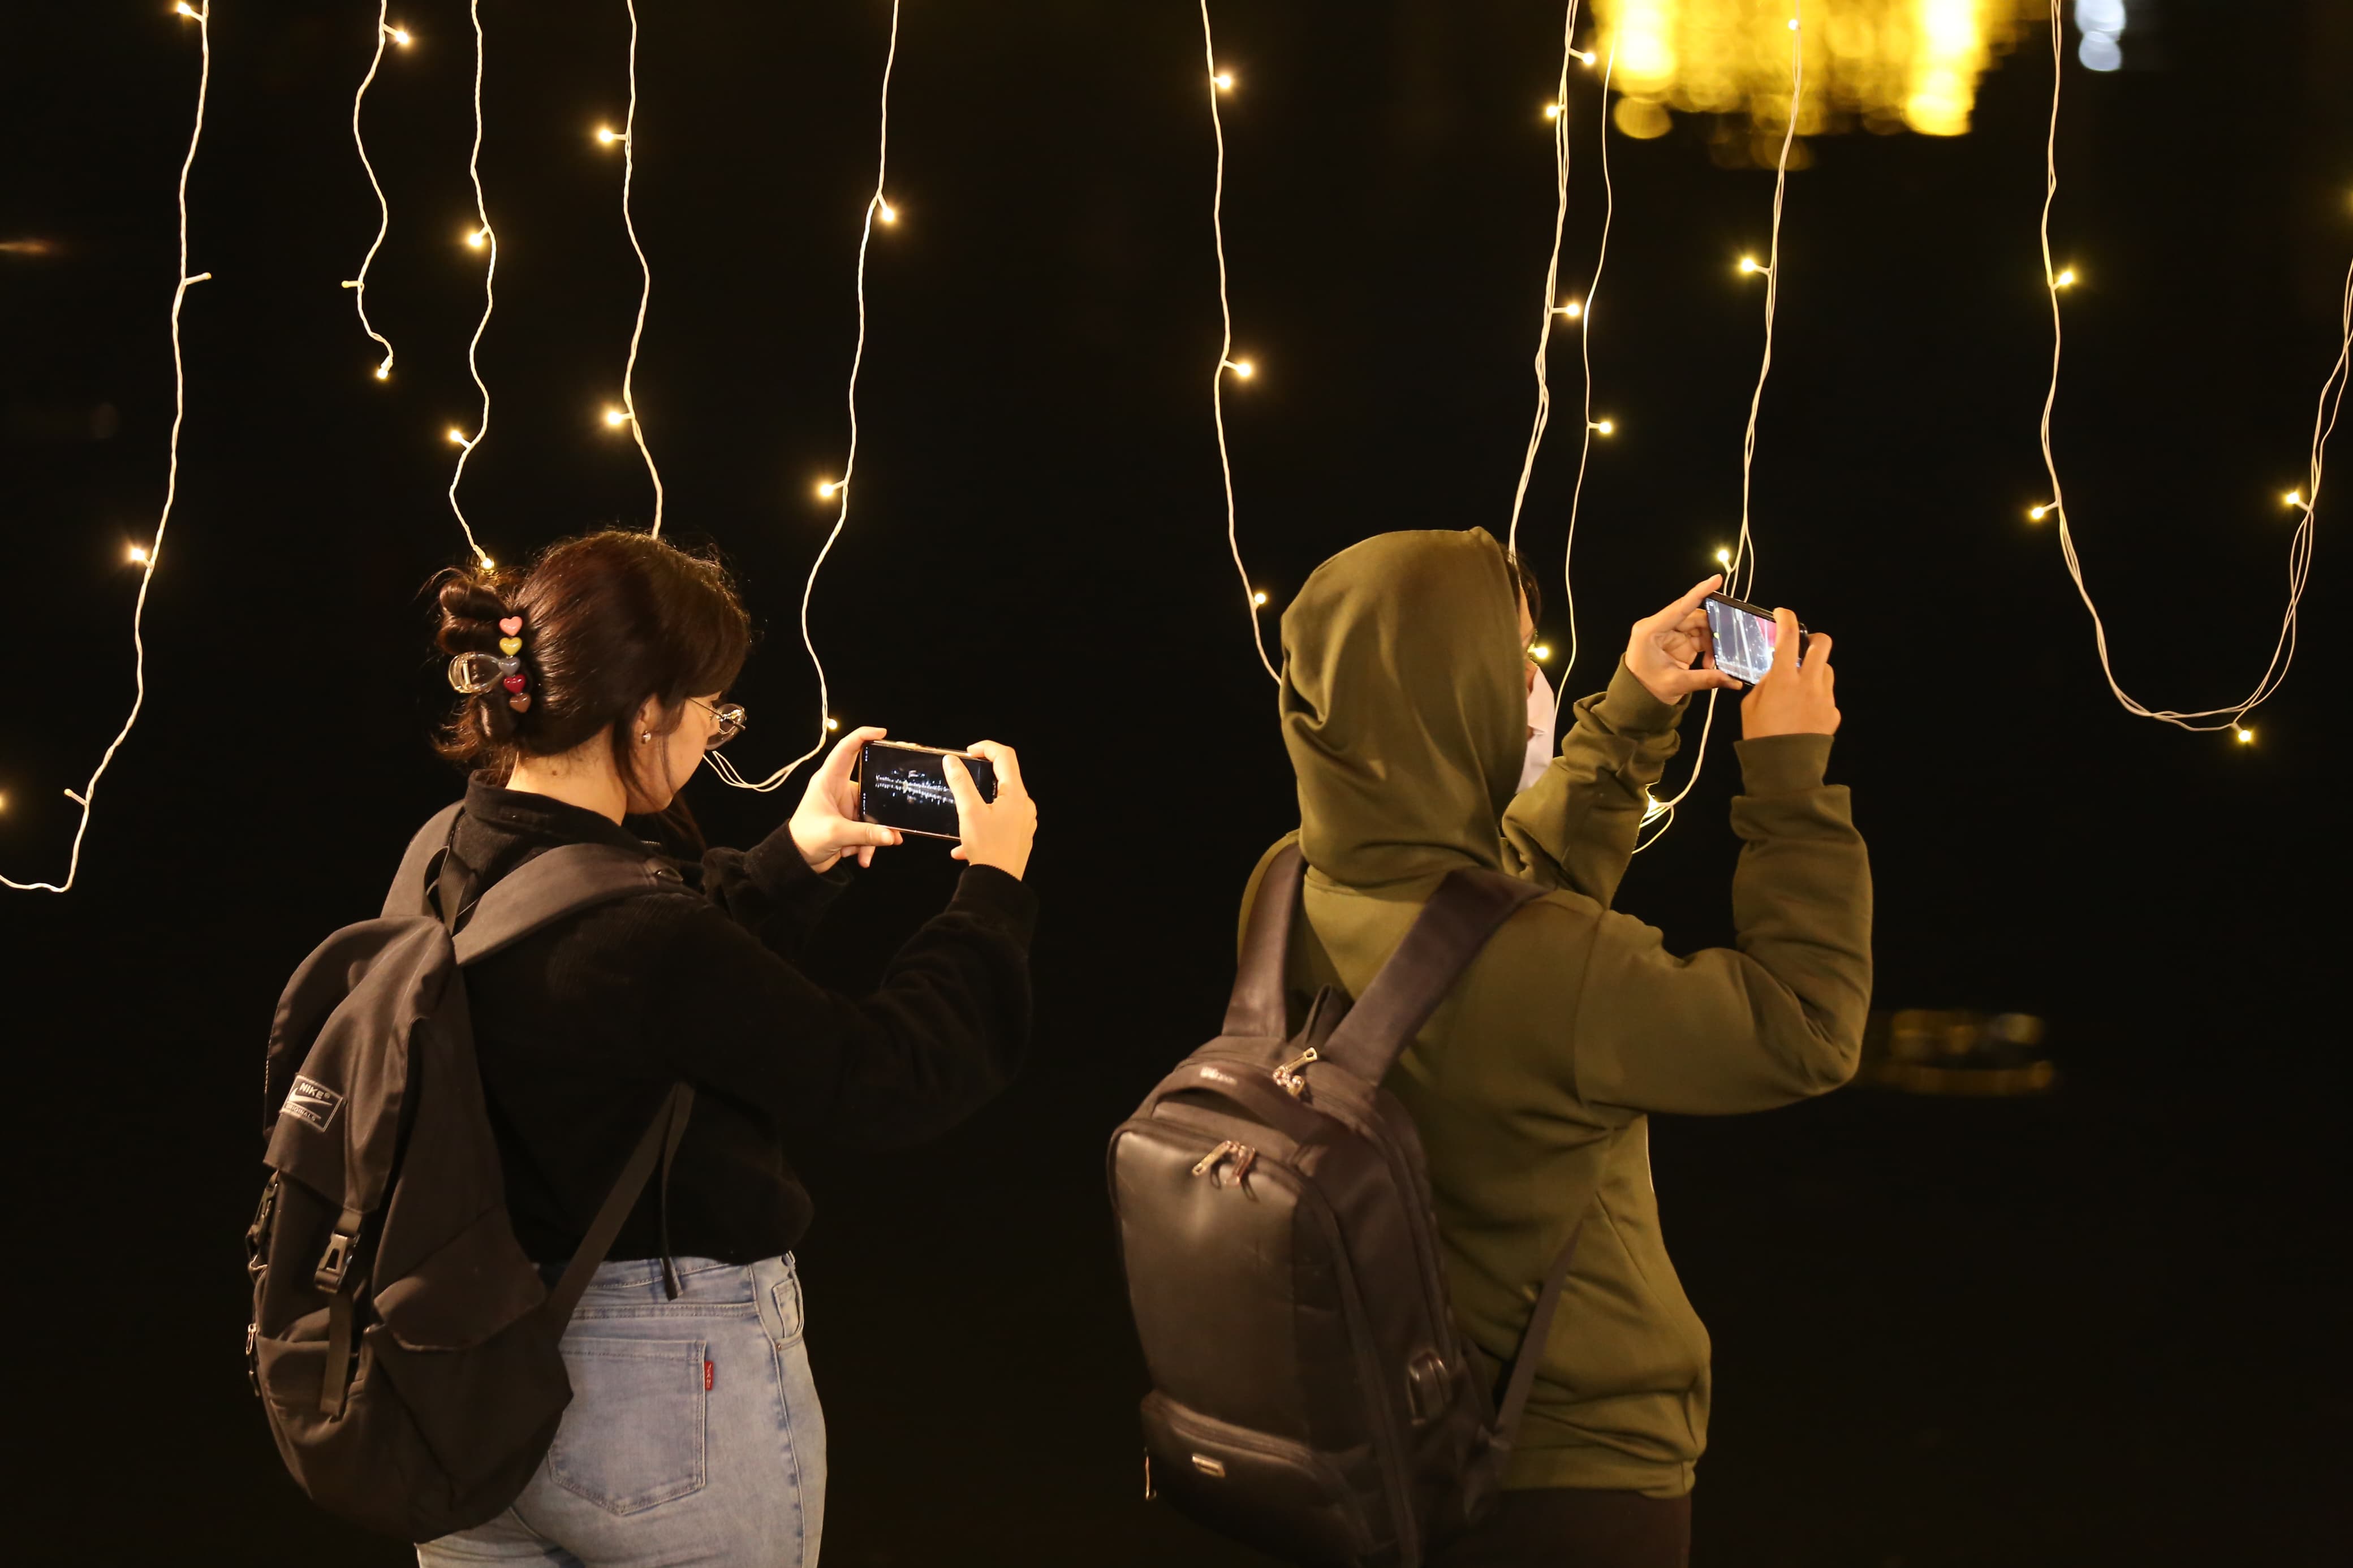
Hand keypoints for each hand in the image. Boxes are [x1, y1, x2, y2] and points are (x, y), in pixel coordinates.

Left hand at [788, 726, 902, 871]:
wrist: (795, 861)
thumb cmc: (806, 839)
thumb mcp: (836, 834)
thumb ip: (865, 834)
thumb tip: (892, 835)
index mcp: (829, 780)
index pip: (846, 750)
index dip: (863, 737)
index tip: (883, 733)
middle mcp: (840, 789)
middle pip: (870, 784)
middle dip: (885, 798)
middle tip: (906, 791)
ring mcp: (847, 806)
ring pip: (873, 813)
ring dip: (874, 833)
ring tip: (872, 850)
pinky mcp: (852, 822)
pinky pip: (869, 829)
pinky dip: (868, 845)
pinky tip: (863, 859)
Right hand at [945, 740, 1037, 880]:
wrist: (998, 885)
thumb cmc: (986, 846)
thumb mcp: (969, 811)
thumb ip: (960, 783)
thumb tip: (951, 760)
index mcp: (1016, 794)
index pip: (1005, 756)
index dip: (986, 747)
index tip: (967, 753)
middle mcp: (1025, 806)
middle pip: (1005, 779)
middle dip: (981, 777)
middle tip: (962, 779)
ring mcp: (1024, 823)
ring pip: (1000, 804)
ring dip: (979, 806)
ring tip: (960, 817)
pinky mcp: (1019, 839)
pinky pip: (999, 825)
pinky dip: (982, 827)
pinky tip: (962, 847)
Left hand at [1625, 575, 1744, 704]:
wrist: (1637, 699)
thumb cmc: (1646, 688)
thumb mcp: (1676, 684)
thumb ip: (1705, 679)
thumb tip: (1733, 680)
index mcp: (1650, 630)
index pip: (1680, 607)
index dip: (1699, 593)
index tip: (1716, 579)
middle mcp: (1660, 627)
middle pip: (1694, 618)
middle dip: (1713, 631)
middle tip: (1726, 646)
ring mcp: (1670, 634)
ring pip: (1700, 628)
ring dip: (1712, 643)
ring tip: (1713, 664)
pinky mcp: (1678, 642)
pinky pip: (1699, 638)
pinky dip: (1709, 649)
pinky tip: (1709, 665)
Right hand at [1740, 610, 1838, 738]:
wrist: (1785, 768)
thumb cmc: (1760, 736)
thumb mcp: (1750, 706)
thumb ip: (1765, 684)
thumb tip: (1775, 673)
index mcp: (1783, 678)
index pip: (1788, 637)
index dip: (1787, 619)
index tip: (1783, 613)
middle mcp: (1809, 683)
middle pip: (1823, 644)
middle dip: (1814, 639)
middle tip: (1804, 646)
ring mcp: (1825, 697)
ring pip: (1826, 670)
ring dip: (1815, 671)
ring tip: (1801, 687)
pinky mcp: (1833, 712)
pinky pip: (1827, 695)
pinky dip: (1816, 696)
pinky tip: (1804, 712)